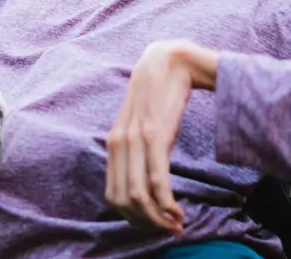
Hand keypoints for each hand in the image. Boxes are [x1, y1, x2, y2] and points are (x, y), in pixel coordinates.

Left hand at [105, 39, 217, 235]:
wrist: (171, 60)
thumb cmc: (161, 94)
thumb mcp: (143, 123)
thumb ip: (139, 146)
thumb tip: (146, 176)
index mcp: (113, 144)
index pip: (112, 194)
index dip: (132, 217)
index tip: (154, 224)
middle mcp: (119, 144)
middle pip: (122, 200)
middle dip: (145, 223)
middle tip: (168, 230)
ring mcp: (135, 140)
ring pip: (138, 195)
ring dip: (157, 218)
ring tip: (176, 225)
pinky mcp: (155, 135)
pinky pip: (156, 180)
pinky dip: (166, 203)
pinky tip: (178, 211)